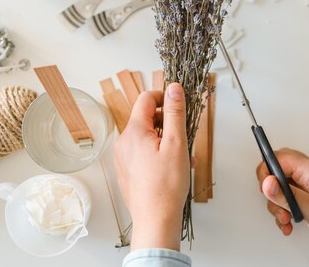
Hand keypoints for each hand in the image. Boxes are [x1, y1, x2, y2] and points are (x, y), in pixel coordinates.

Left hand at [114, 83, 188, 250]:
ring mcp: (123, 157)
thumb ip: (175, 112)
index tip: (179, 105)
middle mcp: (123, 142)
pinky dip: (158, 153)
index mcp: (134, 131)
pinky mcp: (126, 170)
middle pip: (147, 118)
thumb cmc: (166, 185)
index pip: (146, 99)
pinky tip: (173, 167)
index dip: (164, 97)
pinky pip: (143, 152)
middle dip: (168, 123)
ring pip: (147, 137)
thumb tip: (174, 88)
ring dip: (166, 140)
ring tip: (183, 157)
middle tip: (185, 136)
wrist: (155, 220)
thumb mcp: (176, 143)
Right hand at [256, 149, 308, 266]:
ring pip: (280, 188)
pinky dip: (283, 212)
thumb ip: (288, 196)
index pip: (281, 158)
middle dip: (271, 188)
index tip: (266, 187)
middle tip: (274, 201)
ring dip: (277, 205)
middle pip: (278, 171)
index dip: (269, 170)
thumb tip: (268, 182)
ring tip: (285, 217)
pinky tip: (288, 223)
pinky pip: (286, 201)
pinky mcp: (308, 202)